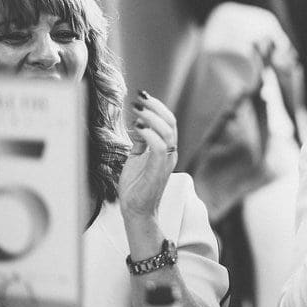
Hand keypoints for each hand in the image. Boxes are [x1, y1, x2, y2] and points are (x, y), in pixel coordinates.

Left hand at [120, 91, 177, 220]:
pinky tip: (137, 127)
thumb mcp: (136, 157)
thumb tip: (138, 124)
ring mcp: (166, 161)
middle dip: (154, 107)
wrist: (136, 210)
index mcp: (167, 149)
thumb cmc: (136, 186)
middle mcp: (170, 153)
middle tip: (138, 99)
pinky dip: (150, 134)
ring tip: (136, 110)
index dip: (157, 106)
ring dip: (151, 117)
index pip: (168, 121)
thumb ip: (141, 141)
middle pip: (170, 122)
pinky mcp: (158, 170)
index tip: (141, 96)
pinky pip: (159, 147)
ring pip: (167, 132)